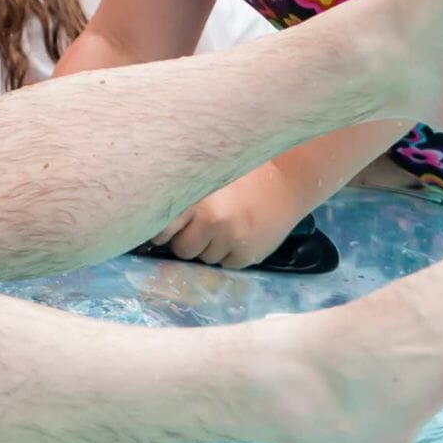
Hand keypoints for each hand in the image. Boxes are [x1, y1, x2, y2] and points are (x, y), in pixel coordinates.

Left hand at [152, 164, 307, 268]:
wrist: (289, 180)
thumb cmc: (243, 177)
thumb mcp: (209, 180)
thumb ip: (185, 200)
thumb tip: (154, 226)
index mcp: (196, 199)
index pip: (162, 229)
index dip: (162, 233)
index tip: (167, 230)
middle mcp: (211, 220)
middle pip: (182, 249)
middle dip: (188, 242)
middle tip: (204, 226)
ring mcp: (230, 239)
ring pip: (204, 258)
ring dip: (211, 248)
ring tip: (228, 226)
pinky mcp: (247, 254)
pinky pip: (226, 264)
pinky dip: (230, 254)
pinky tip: (242, 234)